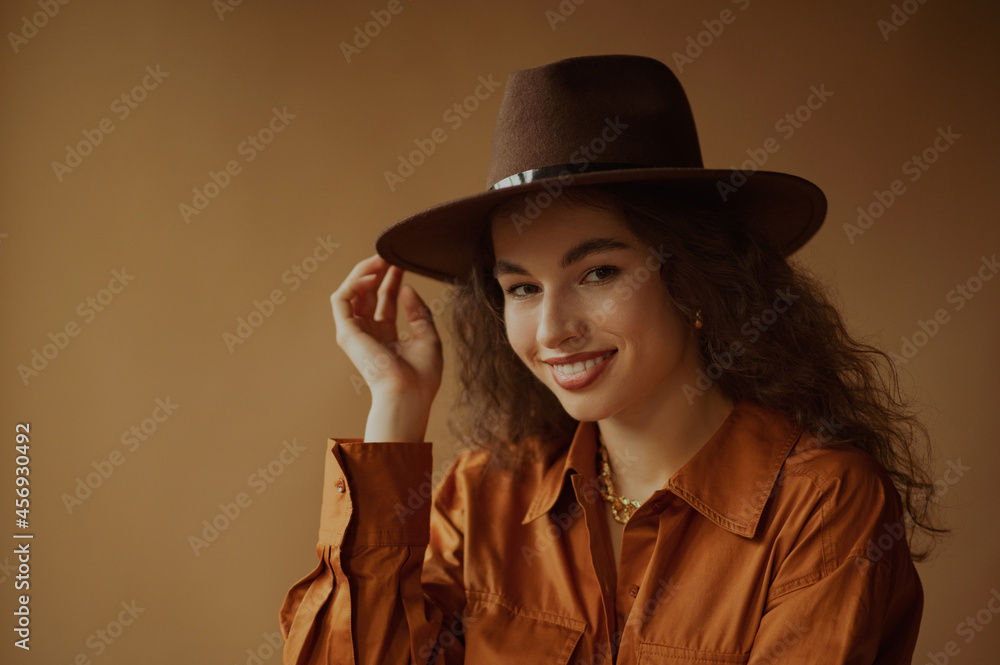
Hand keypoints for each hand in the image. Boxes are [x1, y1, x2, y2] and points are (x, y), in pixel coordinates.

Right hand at [331, 254, 442, 440]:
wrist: (409, 393)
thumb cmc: (421, 375)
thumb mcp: (428, 337)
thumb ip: (418, 312)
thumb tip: (406, 289)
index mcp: (386, 338)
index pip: (384, 302)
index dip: (391, 281)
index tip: (401, 264)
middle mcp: (368, 334)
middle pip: (367, 294)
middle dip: (377, 273)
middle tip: (389, 256)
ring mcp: (355, 332)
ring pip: (351, 293)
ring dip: (363, 273)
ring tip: (380, 259)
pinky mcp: (346, 332)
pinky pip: (341, 299)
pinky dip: (353, 283)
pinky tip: (372, 276)